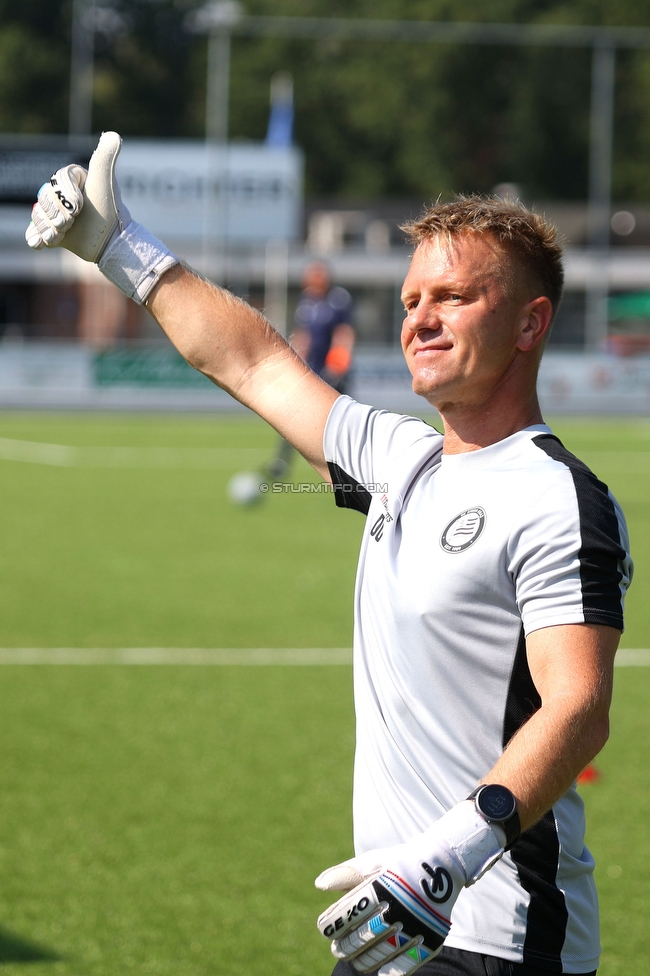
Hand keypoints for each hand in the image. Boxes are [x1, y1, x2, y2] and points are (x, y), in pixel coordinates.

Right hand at [25, 131, 177, 304]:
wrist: (111, 243)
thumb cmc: (109, 211)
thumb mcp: (106, 180)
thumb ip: (105, 157)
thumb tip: (113, 135)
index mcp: (71, 180)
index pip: (54, 183)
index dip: (65, 197)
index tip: (79, 208)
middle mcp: (62, 195)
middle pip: (44, 200)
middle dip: (58, 214)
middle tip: (73, 222)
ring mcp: (56, 214)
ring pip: (38, 216)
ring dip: (50, 228)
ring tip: (65, 232)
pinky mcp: (53, 232)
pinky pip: (33, 233)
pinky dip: (38, 239)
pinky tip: (47, 241)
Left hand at [315, 801, 505, 974]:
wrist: (441, 867)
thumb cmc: (398, 863)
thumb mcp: (373, 861)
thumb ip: (346, 873)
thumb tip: (319, 884)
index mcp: (383, 885)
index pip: (350, 912)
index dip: (332, 923)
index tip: (324, 928)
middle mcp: (401, 906)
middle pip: (364, 935)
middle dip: (345, 945)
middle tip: (337, 947)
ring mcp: (417, 925)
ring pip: (381, 953)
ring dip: (362, 960)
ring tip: (353, 960)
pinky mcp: (431, 939)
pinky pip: (406, 965)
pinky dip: (388, 972)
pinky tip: (376, 970)